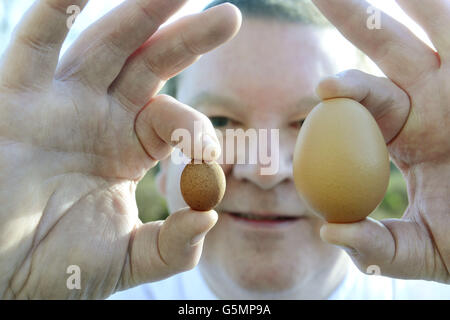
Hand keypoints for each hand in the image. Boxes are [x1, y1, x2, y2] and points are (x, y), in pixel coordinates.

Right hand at [0, 0, 240, 298]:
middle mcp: (99, 116)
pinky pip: (37, 46)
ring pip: (106, 43)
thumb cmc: (57, 266)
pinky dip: (56, 12)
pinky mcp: (17, 99)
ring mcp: (60, 103)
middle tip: (229, 15)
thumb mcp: (127, 259)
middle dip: (187, 37)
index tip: (208, 158)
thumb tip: (210, 217)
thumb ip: (172, 246)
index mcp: (128, 147)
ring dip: (142, 12)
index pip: (175, 120)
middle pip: (151, 63)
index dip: (198, 132)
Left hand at [313, 0, 448, 282]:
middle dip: (354, 19)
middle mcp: (432, 100)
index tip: (323, 88)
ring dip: (410, 3)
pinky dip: (447, 16)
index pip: (365, 101)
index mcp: (406, 133)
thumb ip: (376, 246)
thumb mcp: (422, 250)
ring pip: (434, 27)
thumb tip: (328, 233)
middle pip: (384, 49)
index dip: (345, 90)